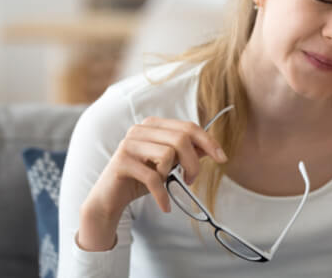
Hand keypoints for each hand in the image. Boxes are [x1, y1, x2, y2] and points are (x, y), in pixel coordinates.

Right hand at [84, 116, 227, 218]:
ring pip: (168, 154)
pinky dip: (162, 194)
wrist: (108, 199)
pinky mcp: (122, 162)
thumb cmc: (140, 179)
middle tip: (191, 180)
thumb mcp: (167, 165)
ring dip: (173, 175)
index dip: (209, 142)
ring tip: (167, 184)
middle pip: (181, 139)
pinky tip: (165, 205)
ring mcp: (129, 144)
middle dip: (193, 163)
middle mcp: (140, 130)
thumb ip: (187, 154)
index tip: (222, 158)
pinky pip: (152, 177)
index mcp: (153, 125)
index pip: (188, 127)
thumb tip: (212, 149)